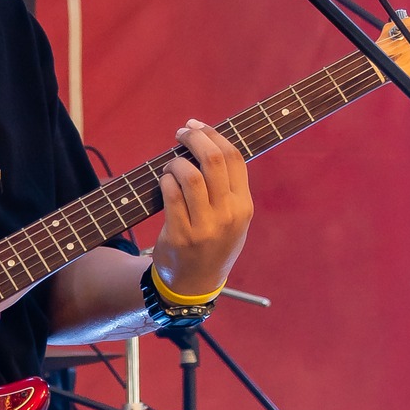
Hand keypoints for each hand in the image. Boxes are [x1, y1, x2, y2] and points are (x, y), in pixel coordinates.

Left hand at [152, 121, 252, 299]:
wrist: (195, 284)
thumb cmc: (213, 244)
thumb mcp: (232, 219)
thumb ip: (226, 187)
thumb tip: (205, 143)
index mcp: (244, 206)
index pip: (234, 158)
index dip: (214, 134)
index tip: (197, 126)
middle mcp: (228, 215)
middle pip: (213, 161)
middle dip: (194, 138)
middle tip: (181, 133)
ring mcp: (205, 227)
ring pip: (190, 176)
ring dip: (176, 162)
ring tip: (171, 165)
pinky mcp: (181, 235)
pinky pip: (171, 195)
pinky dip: (165, 181)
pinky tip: (164, 181)